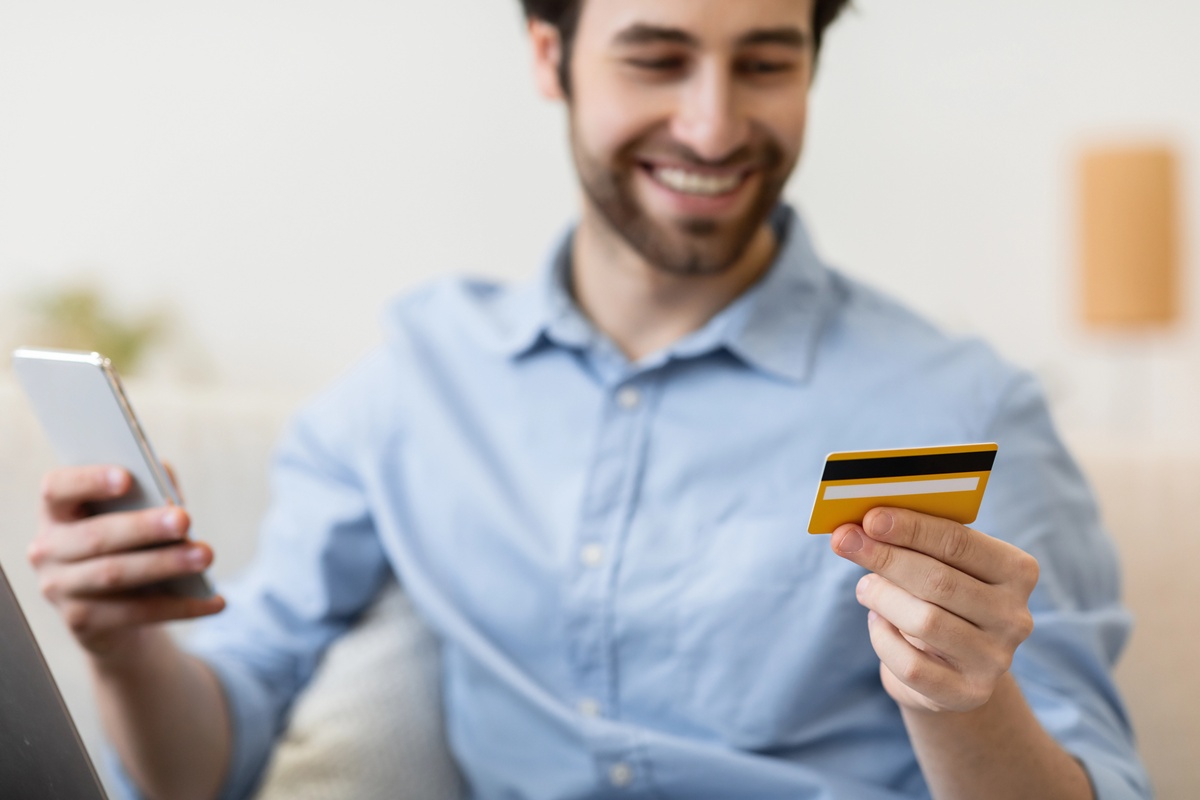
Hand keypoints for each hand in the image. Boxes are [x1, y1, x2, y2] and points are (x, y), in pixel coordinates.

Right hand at [29, 465, 224, 659]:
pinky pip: (135, 613)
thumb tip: (171, 495)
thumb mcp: (135, 512)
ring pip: (115, 574)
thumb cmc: (129, 541)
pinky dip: (180, 606)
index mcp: (56, 511)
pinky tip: (216, 600)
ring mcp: (58, 588)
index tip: (127, 478)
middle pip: (95, 536)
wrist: (114, 609)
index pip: (57, 489)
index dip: (89, 481)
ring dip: (165, 564)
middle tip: (185, 519)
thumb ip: (150, 492)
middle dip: (144, 527)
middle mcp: (47, 549)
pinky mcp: (81, 622)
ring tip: (206, 555)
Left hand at [831, 508, 1037, 713]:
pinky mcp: (969, 693)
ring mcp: (996, 659)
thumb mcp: (940, 566)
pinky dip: (883, 639)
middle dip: (885, 557)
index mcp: (1017, 571)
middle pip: (939, 581)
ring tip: (864, 588)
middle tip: (845, 542)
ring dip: (882, 598)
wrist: (951, 668)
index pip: (959, 542)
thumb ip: (914, 543)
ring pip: (925, 622)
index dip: (911, 528)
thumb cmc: (940, 599)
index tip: (870, 518)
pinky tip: (878, 624)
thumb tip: (858, 528)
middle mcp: (1015, 616)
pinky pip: (911, 664)